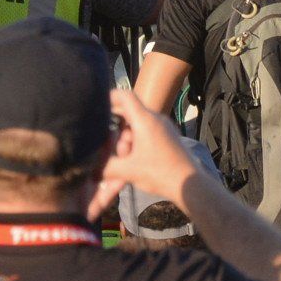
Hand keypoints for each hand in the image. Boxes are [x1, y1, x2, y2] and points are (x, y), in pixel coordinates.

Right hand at [89, 89, 195, 220]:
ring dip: (128, 139)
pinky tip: (136, 160)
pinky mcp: (169, 137)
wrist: (191, 185)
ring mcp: (164, 127)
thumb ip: (106, 168)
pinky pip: (148, 132)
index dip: (110, 97)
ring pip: (138, 125)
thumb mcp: (129, 171)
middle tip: (112, 145)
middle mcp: (156, 118)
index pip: (125, 96)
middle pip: (129, 113)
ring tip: (127, 159)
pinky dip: (138, 141)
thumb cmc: (160, 173)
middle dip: (117, 129)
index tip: (98, 105)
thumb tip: (90, 169)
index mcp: (145, 120)